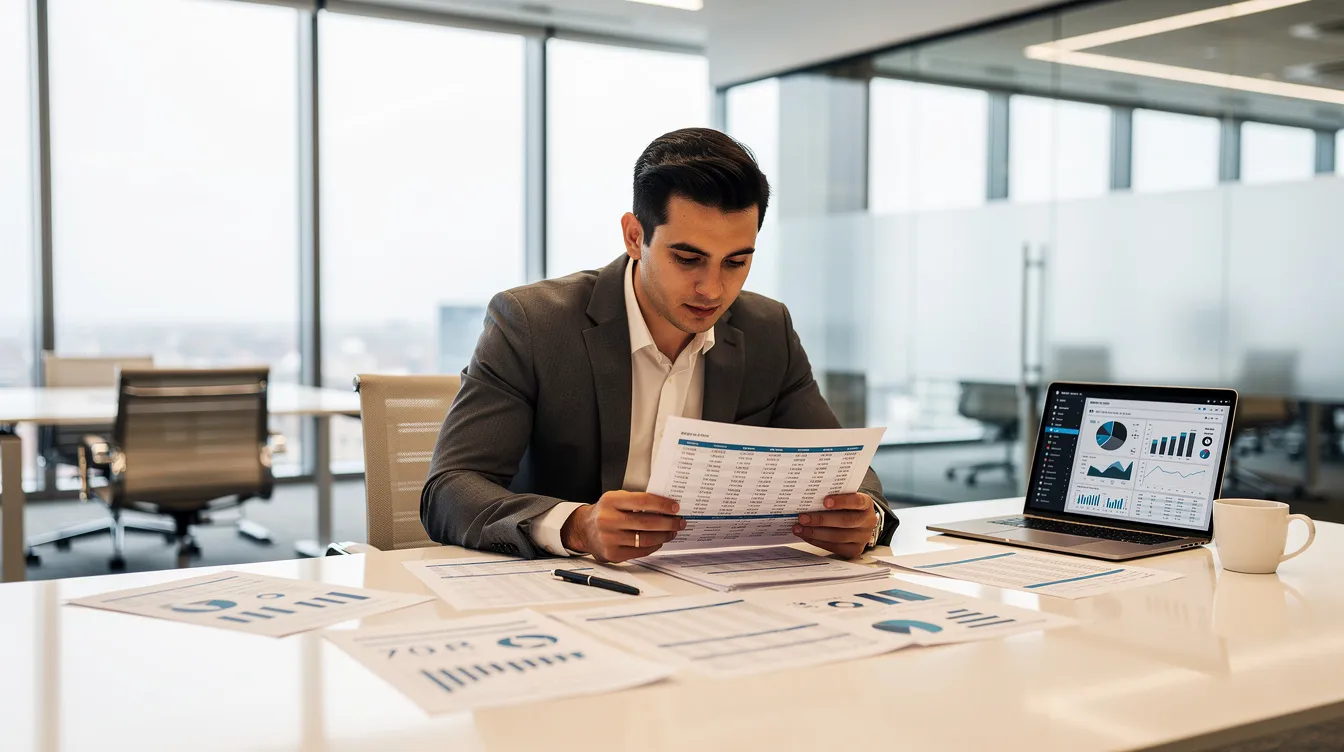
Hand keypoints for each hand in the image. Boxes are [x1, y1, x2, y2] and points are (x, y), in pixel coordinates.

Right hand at [560, 491, 684, 562]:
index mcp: (610, 501)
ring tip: (672, 531)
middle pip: (646, 522)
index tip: (675, 507)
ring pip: (645, 539)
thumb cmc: (606, 512)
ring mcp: (609, 539)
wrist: (584, 530)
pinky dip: (653, 546)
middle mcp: (608, 520)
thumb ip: (637, 500)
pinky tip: (659, 541)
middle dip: (668, 523)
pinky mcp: (612, 554)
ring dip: (664, 536)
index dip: (662, 504)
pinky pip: (640, 551)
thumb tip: (666, 507)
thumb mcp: (616, 499)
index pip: (642, 501)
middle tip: (680, 522)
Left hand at [793, 493, 877, 559]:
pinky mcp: (854, 550)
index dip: (842, 501)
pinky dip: (817, 541)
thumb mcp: (845, 498)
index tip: (825, 501)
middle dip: (821, 520)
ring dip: (815, 532)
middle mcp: (868, 522)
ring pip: (838, 537)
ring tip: (799, 527)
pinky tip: (805, 535)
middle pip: (845, 521)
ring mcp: (863, 538)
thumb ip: (832, 497)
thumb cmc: (846, 507)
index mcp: (866, 504)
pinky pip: (834, 547)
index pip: (857, 501)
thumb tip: (808, 497)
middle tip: (802, 517)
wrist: (858, 522)